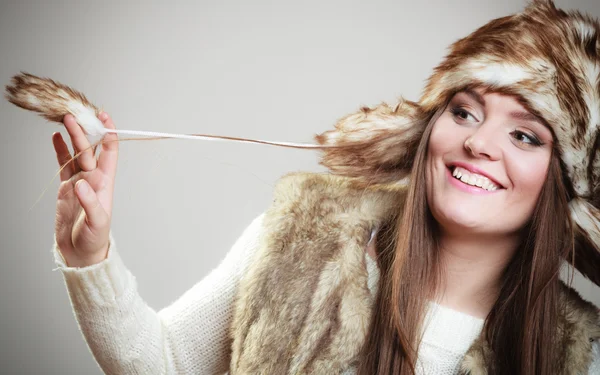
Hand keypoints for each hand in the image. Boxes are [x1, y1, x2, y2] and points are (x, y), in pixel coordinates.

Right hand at [53, 112, 118, 266]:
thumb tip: (81, 183)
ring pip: (76, 153)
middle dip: (83, 131)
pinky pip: (63, 164)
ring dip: (71, 137)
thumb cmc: (95, 238)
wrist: (81, 252)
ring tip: (64, 119)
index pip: (110, 152)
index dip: (109, 134)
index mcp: (105, 182)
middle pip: (89, 149)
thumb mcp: (96, 222)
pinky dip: (60, 150)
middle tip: (73, 116)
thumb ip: (90, 202)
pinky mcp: (66, 187)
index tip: (103, 117)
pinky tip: (55, 137)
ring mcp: (79, 181)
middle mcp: (94, 178)